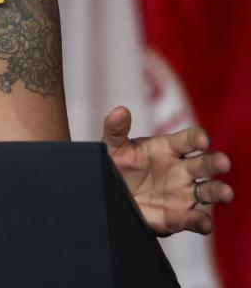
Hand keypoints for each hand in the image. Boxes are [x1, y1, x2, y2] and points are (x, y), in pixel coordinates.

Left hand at [102, 106, 233, 235]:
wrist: (109, 195)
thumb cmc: (116, 165)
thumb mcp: (112, 146)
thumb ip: (115, 129)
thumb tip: (120, 110)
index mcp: (168, 148)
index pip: (188, 139)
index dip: (197, 137)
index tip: (203, 139)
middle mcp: (181, 170)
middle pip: (204, 164)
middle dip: (215, 162)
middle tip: (223, 162)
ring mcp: (182, 194)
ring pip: (208, 191)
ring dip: (218, 191)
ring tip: (225, 192)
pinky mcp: (178, 217)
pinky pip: (194, 219)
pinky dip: (201, 221)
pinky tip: (204, 223)